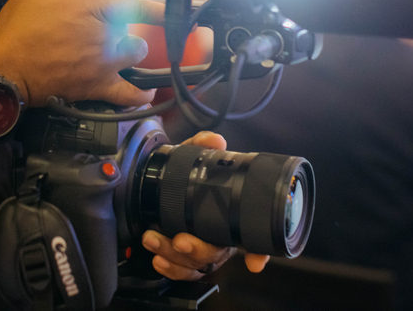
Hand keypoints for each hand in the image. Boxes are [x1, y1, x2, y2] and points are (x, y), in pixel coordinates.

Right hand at [0, 0, 163, 107]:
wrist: (3, 67)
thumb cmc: (18, 25)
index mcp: (97, 6)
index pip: (144, 6)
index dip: (167, 8)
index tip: (184, 9)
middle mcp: (108, 34)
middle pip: (139, 34)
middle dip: (128, 34)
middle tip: (106, 36)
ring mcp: (105, 62)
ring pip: (137, 57)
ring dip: (130, 56)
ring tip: (112, 57)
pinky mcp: (98, 87)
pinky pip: (130, 95)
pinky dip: (139, 95)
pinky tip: (143, 91)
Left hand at [140, 131, 269, 280]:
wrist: (159, 185)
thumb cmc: (184, 176)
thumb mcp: (192, 156)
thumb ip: (202, 145)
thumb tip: (214, 140)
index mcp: (230, 215)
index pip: (251, 235)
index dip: (257, 252)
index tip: (253, 261)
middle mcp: (220, 237)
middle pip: (217, 253)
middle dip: (198, 250)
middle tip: (180, 239)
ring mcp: (203, 250)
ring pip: (196, 264)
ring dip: (175, 256)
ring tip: (155, 240)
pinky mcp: (183, 259)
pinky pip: (181, 272)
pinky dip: (170, 268)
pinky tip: (159, 259)